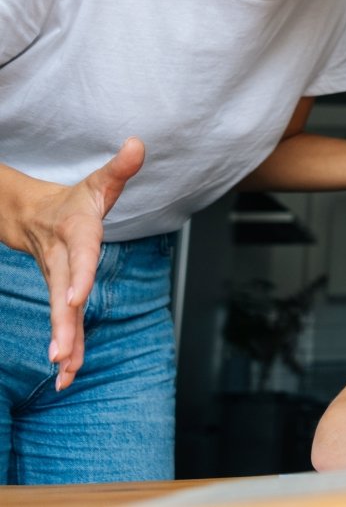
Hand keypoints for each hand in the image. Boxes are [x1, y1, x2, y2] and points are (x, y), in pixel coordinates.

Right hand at [22, 138, 144, 389]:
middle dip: (63, 324)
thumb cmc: (75, 202)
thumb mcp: (98, 183)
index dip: (80, 275)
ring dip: (64, 344)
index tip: (79, 297)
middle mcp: (64, 262)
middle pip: (64, 294)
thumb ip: (120, 168)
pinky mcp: (62, 296)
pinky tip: (66, 377)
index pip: (80, 255)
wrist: (31, 215)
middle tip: (60, 353)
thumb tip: (138, 144)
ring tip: (64, 373)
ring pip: (61, 315)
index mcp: (76, 234)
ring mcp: (59, 281)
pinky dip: (66, 350)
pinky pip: (64, 323)